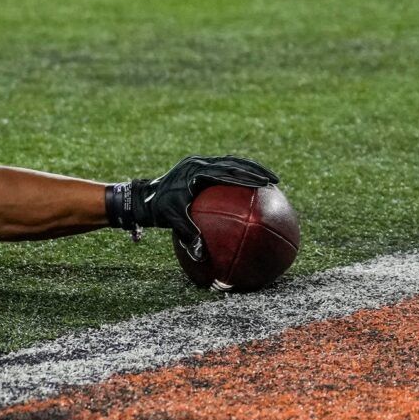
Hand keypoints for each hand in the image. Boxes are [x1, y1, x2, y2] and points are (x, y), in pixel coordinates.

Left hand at [107, 156, 278, 251]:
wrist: (143, 198)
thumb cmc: (159, 211)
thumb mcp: (173, 222)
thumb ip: (189, 236)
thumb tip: (203, 258)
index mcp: (194, 172)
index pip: (226, 171)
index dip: (247, 176)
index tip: (264, 184)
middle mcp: (197, 163)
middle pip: (233, 162)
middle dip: (255, 170)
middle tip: (274, 181)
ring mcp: (198, 163)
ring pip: (230, 161)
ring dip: (250, 168)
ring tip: (270, 180)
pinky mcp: (198, 167)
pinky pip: (223, 168)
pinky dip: (239, 174)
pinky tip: (253, 187)